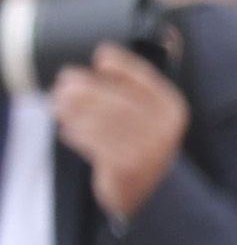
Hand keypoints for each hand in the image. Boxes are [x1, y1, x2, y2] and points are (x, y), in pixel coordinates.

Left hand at [52, 49, 185, 219]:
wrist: (155, 192)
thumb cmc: (142, 144)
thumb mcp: (150, 115)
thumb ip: (135, 87)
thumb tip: (110, 52)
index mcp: (172, 109)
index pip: (145, 79)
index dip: (121, 64)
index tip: (100, 56)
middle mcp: (163, 128)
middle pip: (115, 99)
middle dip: (84, 89)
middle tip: (62, 85)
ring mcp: (146, 149)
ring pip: (99, 121)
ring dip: (73, 111)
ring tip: (58, 105)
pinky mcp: (126, 167)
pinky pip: (93, 144)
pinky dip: (75, 135)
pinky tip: (66, 131)